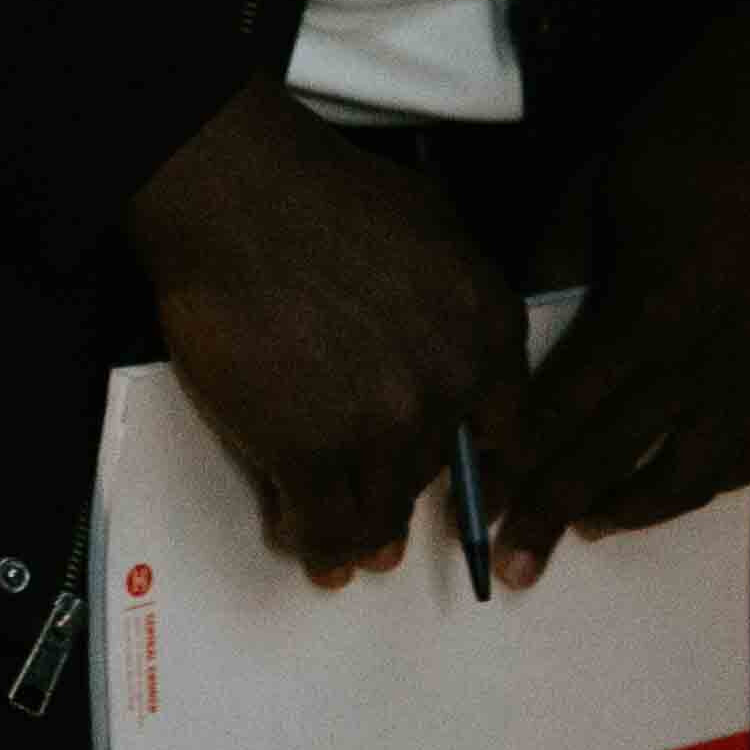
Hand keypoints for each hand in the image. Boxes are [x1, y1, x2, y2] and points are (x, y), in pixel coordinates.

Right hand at [123, 83, 523, 586]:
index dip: (480, 463)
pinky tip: (301, 539)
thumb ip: (455, 300)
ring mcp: (382, 427)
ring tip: (348, 552)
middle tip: (386, 519)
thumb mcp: (435, 230)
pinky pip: (323, 523)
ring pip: (381, 511)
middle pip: (434, 473)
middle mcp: (449, 387)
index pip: (506, 430)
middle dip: (404, 492)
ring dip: (361, 533)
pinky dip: (313, 541)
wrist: (243, 201)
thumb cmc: (326, 197)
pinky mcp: (311, 454)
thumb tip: (448, 340)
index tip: (470, 487)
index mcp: (488, 330)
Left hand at [478, 11, 749, 579]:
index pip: (573, 408)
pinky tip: (687, 484)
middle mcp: (719, 348)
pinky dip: (724, 477)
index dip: (523, 459)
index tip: (481, 497)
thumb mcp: (604, 184)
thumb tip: (518, 333)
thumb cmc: (692, 127)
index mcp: (659, 302)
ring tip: (597, 523)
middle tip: (513, 561)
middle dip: (560, 511)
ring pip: (704, 471)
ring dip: (643, 508)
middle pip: (625, 456)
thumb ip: (562, 267)